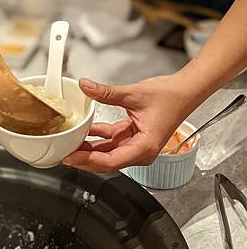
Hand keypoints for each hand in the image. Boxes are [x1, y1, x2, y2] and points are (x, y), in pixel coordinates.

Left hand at [63, 76, 191, 173]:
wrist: (185, 91)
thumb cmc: (171, 97)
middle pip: (106, 162)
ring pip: (107, 153)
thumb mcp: (133, 94)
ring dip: (89, 149)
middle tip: (64, 155)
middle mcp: (140, 151)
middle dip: (84, 159)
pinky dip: (98, 138)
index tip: (71, 157)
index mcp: (144, 147)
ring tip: (69, 144)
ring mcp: (136, 146)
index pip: (111, 161)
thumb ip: (106, 92)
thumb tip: (86, 87)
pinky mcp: (133, 138)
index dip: (88, 160)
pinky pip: (111, 142)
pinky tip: (84, 133)